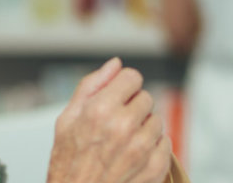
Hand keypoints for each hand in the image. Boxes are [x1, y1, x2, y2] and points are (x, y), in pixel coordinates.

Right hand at [47, 58, 172, 182]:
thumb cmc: (67, 165)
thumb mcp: (66, 120)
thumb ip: (91, 86)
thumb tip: (114, 65)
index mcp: (101, 111)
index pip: (132, 77)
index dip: (123, 86)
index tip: (118, 97)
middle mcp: (124, 127)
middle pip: (145, 97)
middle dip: (132, 107)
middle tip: (115, 125)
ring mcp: (141, 149)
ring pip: (157, 120)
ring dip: (144, 128)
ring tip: (123, 143)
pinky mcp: (154, 167)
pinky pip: (165, 143)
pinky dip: (153, 148)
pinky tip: (134, 156)